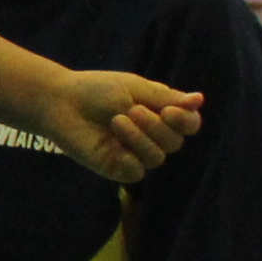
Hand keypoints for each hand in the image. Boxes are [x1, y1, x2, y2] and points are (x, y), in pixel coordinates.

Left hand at [39, 68, 204, 183]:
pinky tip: (115, 148)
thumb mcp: (135, 88)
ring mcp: (135, 154)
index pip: (189, 125)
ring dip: (139, 138)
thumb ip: (166, 98)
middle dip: (156, 126)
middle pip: (175, 142)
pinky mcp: (117, 168)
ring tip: (117, 120)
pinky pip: (137, 172)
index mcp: (161, 115)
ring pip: (157, 158)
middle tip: (131, 110)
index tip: (170, 111)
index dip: (186, 121)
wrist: (62, 102)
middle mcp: (152, 136)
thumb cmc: (98, 90)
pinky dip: (130, 160)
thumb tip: (200, 99)